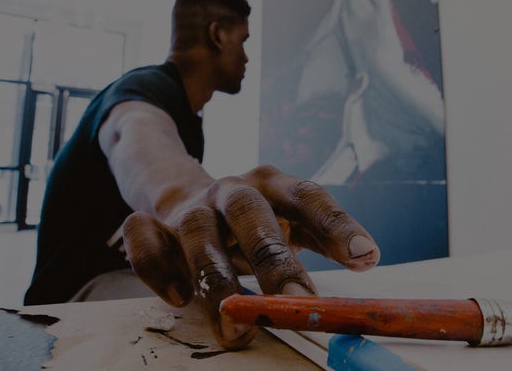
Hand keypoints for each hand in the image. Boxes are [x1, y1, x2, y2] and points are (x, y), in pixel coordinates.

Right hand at [121, 165, 379, 348]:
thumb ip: (323, 238)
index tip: (365, 257)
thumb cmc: (254, 223)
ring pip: (198, 232)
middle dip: (274, 258)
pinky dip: (158, 268)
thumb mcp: (290, 223)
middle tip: (296, 300)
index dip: (337, 225)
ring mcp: (190, 207)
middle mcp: (231, 190)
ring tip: (237, 326)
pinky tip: (179, 298)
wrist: (185, 199)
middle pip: (252, 212)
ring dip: (217, 279)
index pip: (308, 195)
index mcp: (272, 184)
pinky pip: (144, 239)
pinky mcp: (153, 224)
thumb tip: (367, 259)